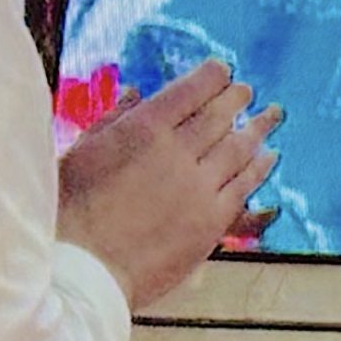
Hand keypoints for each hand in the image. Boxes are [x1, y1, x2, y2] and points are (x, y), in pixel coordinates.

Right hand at [58, 60, 282, 309]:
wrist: (82, 269)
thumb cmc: (70, 211)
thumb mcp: (83, 151)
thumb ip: (114, 120)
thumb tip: (134, 94)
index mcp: (144, 127)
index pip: (192, 90)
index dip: (213, 76)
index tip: (222, 71)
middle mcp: (177, 151)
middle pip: (220, 115)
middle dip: (237, 99)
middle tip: (247, 91)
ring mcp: (198, 188)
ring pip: (239, 148)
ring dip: (258, 128)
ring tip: (270, 116)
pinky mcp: (211, 222)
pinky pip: (244, 187)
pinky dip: (259, 168)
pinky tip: (268, 157)